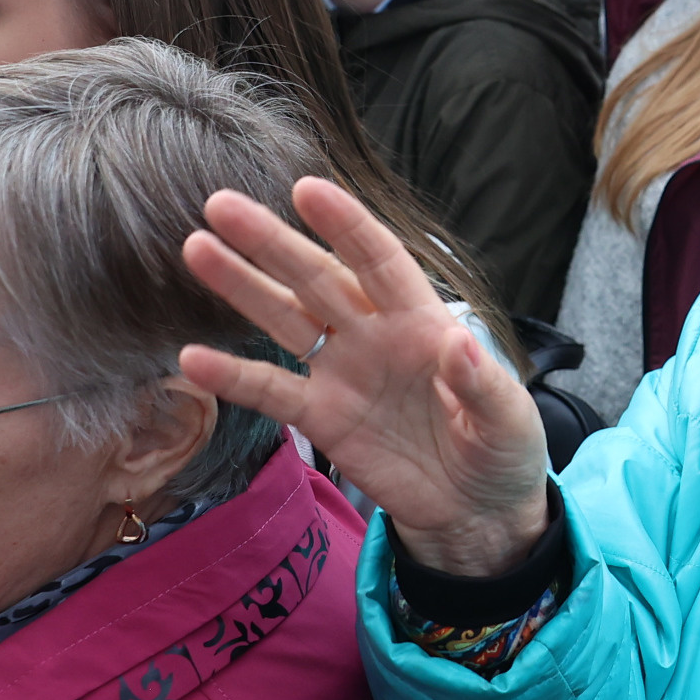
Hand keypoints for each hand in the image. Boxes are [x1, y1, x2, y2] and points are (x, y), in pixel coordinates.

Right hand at [181, 177, 548, 576]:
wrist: (475, 510)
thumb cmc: (500, 449)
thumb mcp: (507, 420)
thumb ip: (482, 385)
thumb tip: (461, 344)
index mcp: (423, 321)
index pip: (378, 260)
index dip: (345, 226)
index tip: (307, 190)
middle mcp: (374, 334)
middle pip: (317, 278)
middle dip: (272, 242)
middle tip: (221, 205)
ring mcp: (343, 373)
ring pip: (285, 318)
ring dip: (242, 287)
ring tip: (197, 249)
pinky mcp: (322, 418)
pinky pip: (272, 393)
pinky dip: (233, 377)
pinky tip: (192, 360)